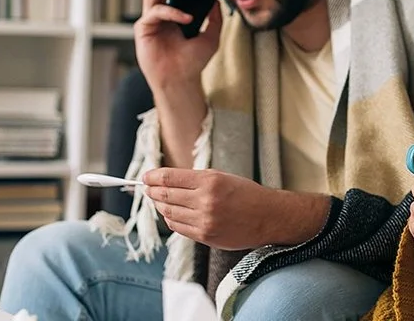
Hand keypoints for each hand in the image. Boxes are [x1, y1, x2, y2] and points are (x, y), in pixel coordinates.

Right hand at [134, 0, 224, 92]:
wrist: (182, 81)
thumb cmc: (194, 61)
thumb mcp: (212, 36)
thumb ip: (215, 17)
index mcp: (175, 11)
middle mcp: (161, 12)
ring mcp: (151, 19)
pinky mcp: (144, 29)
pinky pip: (154, 12)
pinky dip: (171, 12)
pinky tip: (186, 18)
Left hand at [142, 167, 285, 250]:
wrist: (267, 217)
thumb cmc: (246, 194)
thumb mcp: (222, 177)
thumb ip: (195, 179)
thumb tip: (167, 181)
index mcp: (210, 181)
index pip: (170, 178)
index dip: (154, 177)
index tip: (146, 177)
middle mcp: (205, 201)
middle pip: (166, 195)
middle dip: (152, 191)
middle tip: (147, 189)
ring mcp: (204, 221)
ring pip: (169, 213)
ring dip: (160, 206)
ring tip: (157, 201)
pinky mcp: (205, 236)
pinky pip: (178, 227)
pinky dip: (170, 220)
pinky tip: (170, 214)